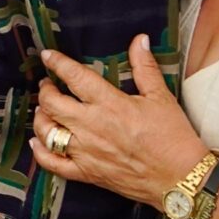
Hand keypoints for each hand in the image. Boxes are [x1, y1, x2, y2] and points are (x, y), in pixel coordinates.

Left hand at [34, 35, 204, 207]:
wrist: (181, 179)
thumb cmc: (173, 138)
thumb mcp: (161, 97)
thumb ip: (145, 68)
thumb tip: (139, 40)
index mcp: (110, 105)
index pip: (75, 77)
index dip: (57, 64)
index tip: (47, 56)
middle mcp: (92, 127)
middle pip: (52, 104)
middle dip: (45, 90)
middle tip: (47, 84)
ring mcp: (86, 152)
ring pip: (47, 132)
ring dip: (41, 117)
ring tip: (44, 109)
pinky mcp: (87, 173)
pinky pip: (53, 164)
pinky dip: (40, 152)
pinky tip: (37, 142)